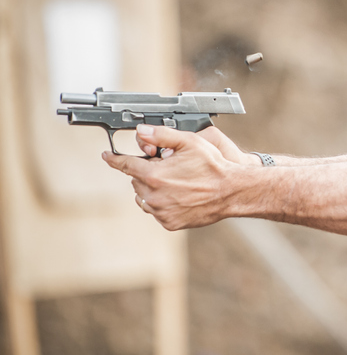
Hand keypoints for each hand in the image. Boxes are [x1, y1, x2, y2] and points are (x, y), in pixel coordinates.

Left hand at [105, 124, 241, 229]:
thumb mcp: (189, 142)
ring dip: (152, 189)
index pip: (125, 165)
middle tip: (167, 167)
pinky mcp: (170, 222)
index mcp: (154, 175)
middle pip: (136, 181)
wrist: (231, 192)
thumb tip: (141, 132)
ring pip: (144, 197)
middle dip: (146, 172)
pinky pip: (156, 211)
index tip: (107, 156)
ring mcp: (161, 212)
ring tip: (173, 182)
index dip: (115, 159)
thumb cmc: (213, 167)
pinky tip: (178, 196)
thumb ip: (162, 134)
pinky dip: (162, 203)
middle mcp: (154, 196)